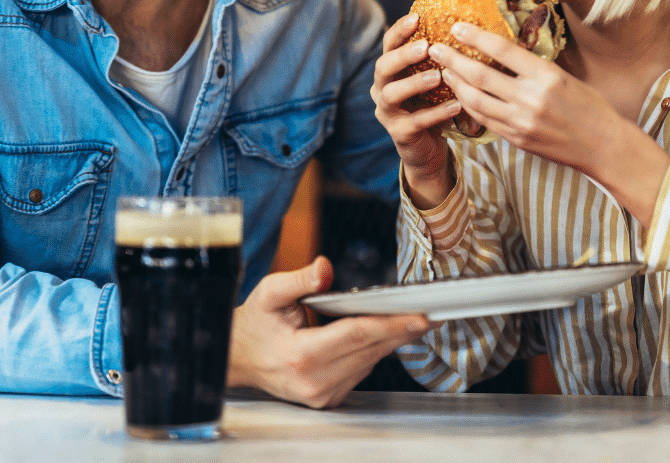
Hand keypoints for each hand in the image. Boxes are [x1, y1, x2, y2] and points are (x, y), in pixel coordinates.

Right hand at [226, 257, 432, 408]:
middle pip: (371, 350)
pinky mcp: (327, 399)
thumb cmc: (255, 323)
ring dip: (391, 342)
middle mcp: (314, 380)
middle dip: (402, 331)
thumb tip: (325, 269)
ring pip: (370, 363)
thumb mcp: (269, 293)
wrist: (237, 358)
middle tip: (432, 315)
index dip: (392, 324)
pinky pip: (360, 372)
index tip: (421, 316)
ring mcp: (321, 394)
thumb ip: (299, 280)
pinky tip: (383, 335)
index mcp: (301, 354)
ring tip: (413, 320)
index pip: (358, 335)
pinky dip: (373, 353)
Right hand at [370, 13, 459, 207]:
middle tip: (426, 47)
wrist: (429, 149)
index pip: (388, 45)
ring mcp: (387, 112)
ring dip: (415, 83)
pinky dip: (436, 113)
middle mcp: (382, 89)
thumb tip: (468, 29)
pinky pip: (415, 121)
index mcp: (390, 71)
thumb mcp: (436, 81)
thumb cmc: (434, 106)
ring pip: (391, 94)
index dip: (399, 30)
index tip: (417, 17)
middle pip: (382, 67)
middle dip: (403, 55)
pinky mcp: (399, 133)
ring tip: (438, 76)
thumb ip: (441, 60)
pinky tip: (456, 106)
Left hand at [431, 22, 669, 225]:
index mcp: (546, 76)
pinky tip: (460, 95)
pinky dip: (468, 106)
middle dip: (452, 60)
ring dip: (455, 84)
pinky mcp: (517, 139)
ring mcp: (521, 122)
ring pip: (475, 101)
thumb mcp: (565, 76)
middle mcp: (531, 99)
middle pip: (480, 76)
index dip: (474, 37)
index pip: (502, 50)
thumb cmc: (589, 106)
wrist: (603, 146)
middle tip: (435, 48)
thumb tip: (503, 49)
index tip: (456, 27)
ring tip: (443, 71)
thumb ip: (533, 67)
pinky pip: (484, 120)